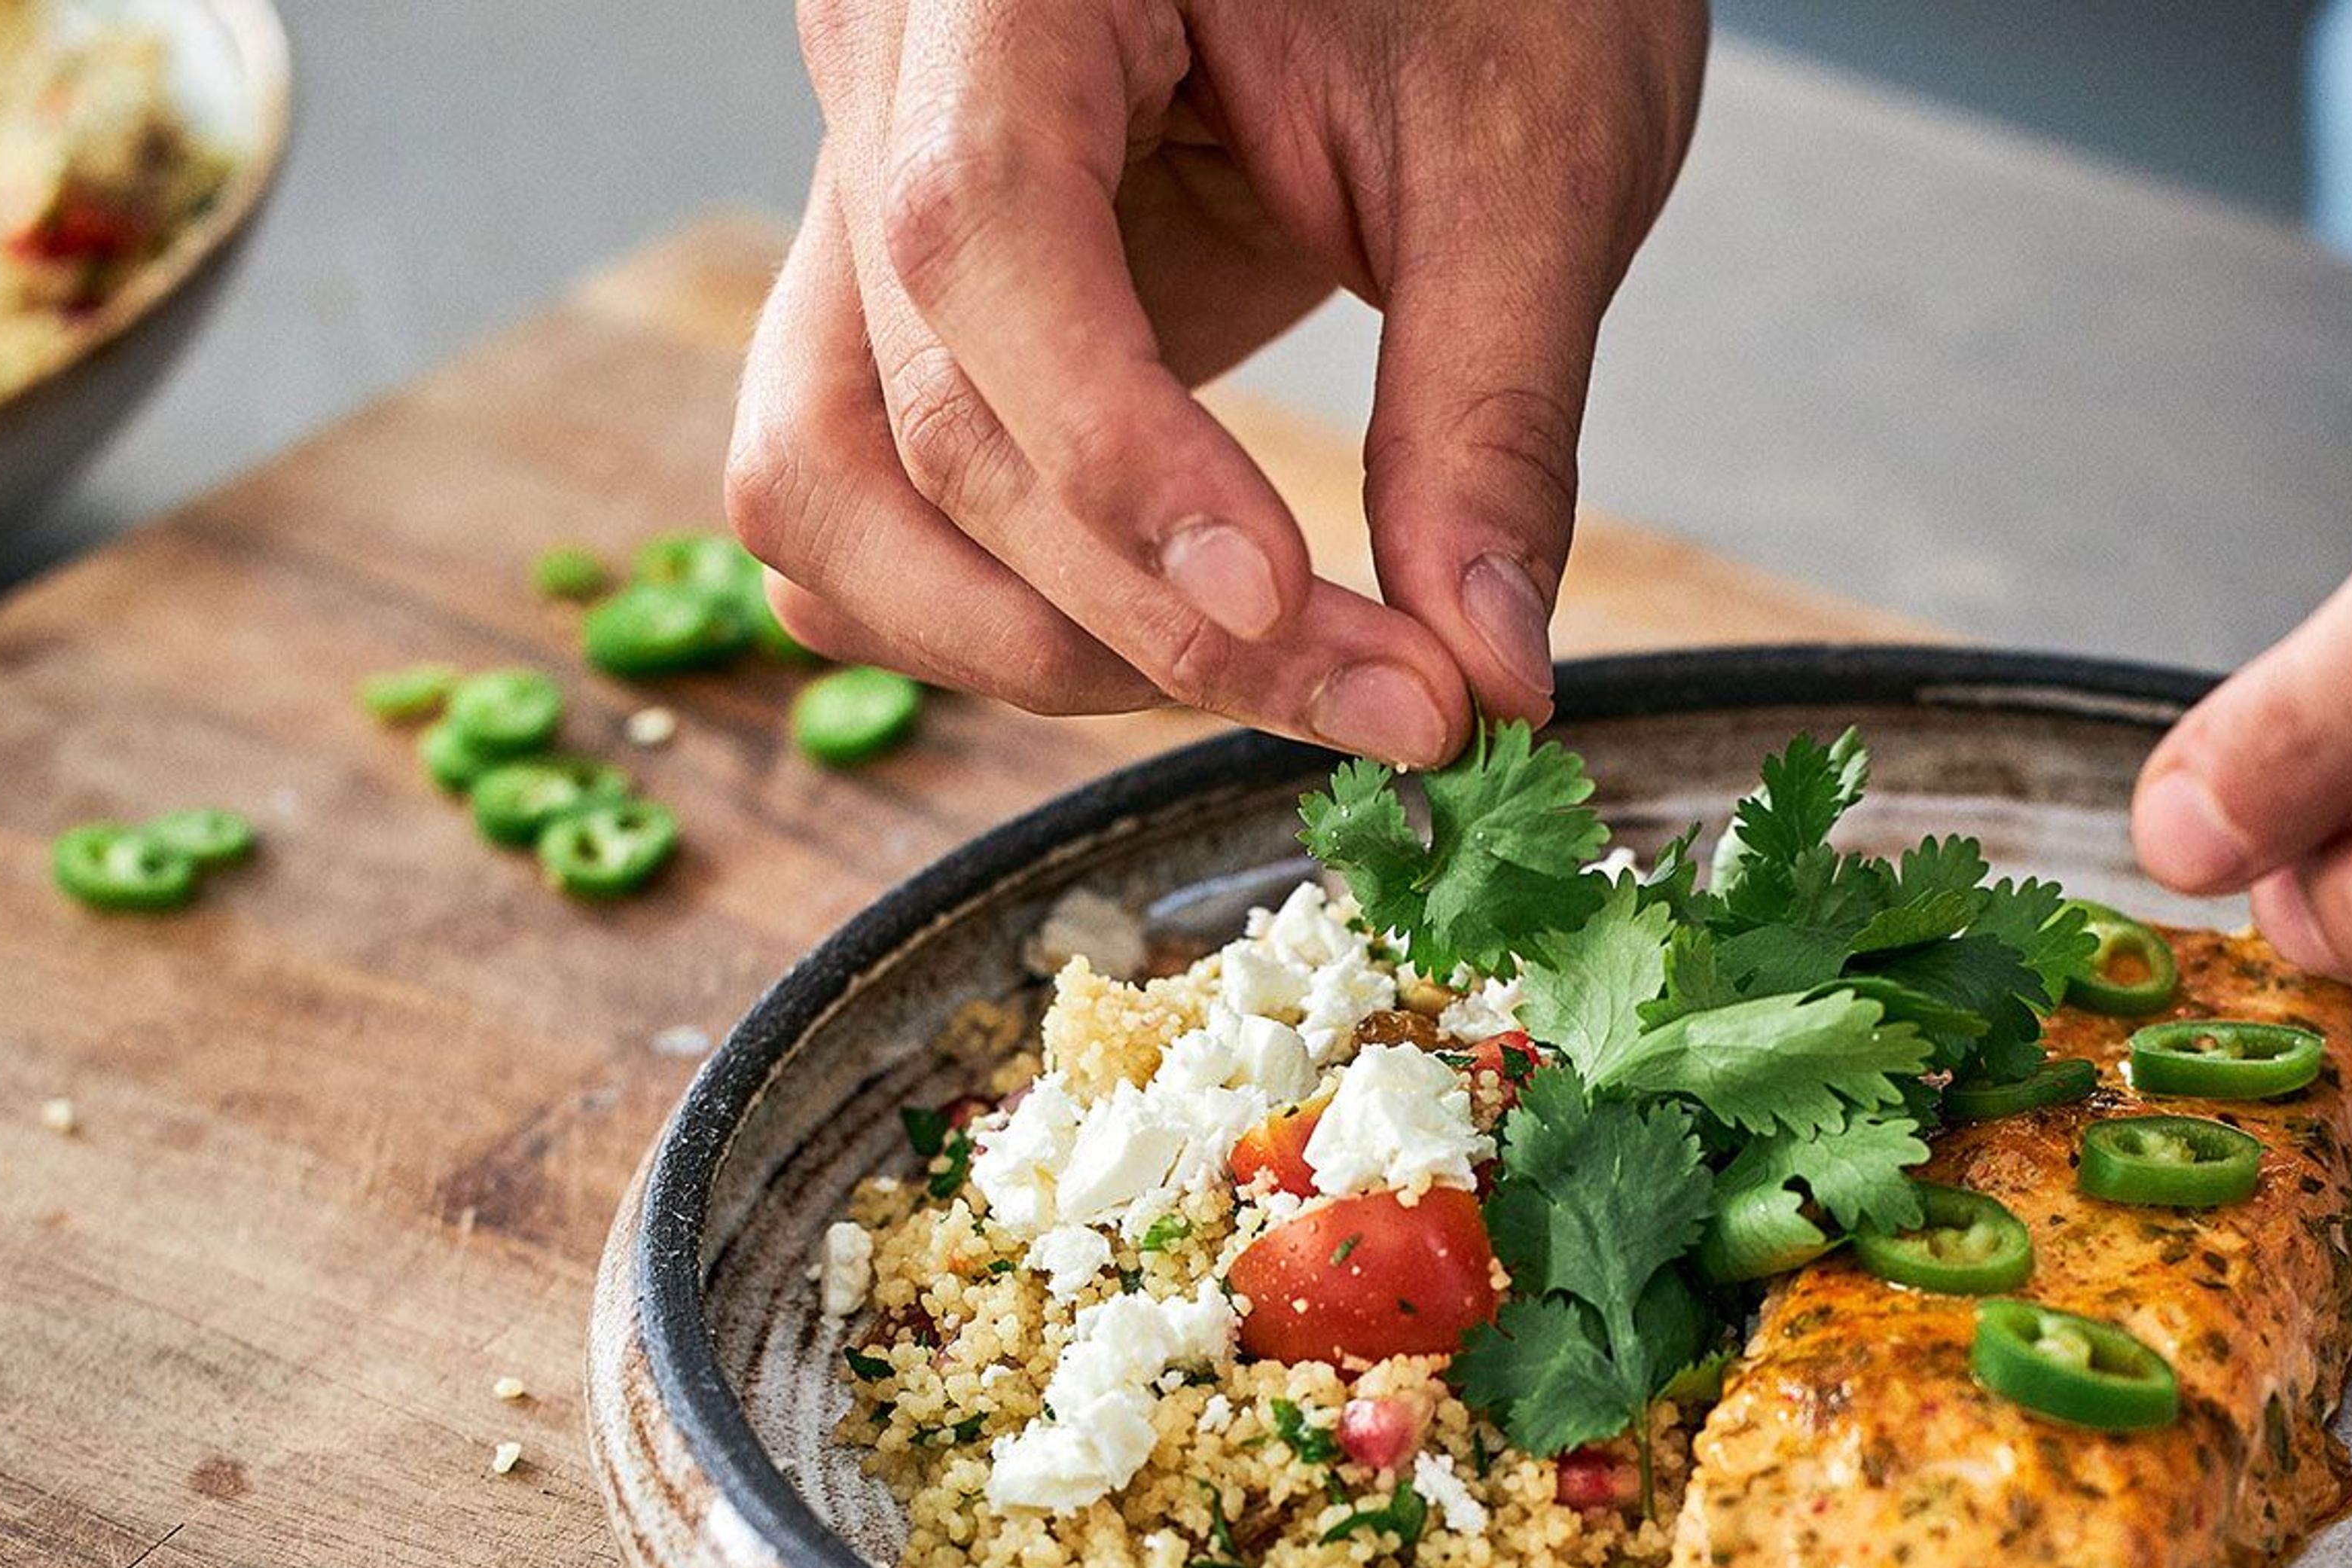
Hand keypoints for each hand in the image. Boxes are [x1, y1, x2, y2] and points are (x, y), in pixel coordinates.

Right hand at [728, 0, 1708, 765]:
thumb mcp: (1527, 155)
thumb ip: (1492, 417)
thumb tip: (1484, 673)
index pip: (974, 232)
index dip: (1112, 455)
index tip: (1283, 607)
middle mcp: (889, 80)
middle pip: (902, 416)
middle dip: (1139, 615)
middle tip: (1382, 703)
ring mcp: (871, 196)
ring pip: (824, 491)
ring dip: (1037, 638)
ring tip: (1277, 673)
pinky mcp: (914, 305)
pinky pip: (867, 499)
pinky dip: (1002, 606)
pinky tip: (1186, 626)